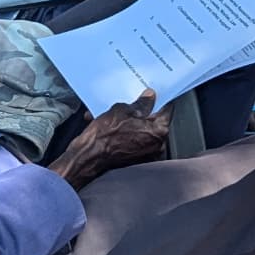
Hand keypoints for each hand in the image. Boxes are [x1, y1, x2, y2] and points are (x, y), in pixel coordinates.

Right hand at [50, 90, 168, 184]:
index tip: (155, 93)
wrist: (87, 157)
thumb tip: (149, 97)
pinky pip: (132, 141)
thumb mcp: (123, 110)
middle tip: (132, 102)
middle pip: (153, 122)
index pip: (167, 109)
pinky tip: (110, 125)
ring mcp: (146, 155)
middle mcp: (156, 146)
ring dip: (130, 122)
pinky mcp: (134, 160)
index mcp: (159, 132)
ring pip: (141, 131)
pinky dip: (123, 133)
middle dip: (142, 111)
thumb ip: (141, 103)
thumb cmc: (105, 136)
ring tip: (115, 113)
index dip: (160, 99)